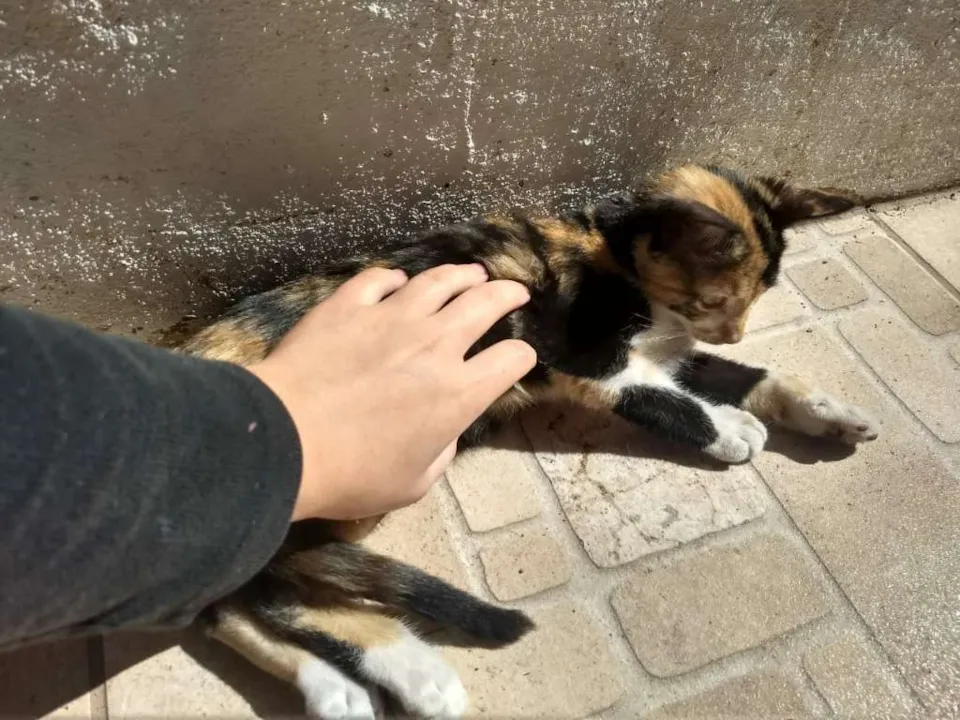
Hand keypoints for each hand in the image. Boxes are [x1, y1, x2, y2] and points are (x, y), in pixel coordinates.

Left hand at [248, 264, 535, 520]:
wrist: (284, 440)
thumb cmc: (350, 475)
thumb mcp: (413, 484)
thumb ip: (440, 453)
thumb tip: (443, 431)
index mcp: (457, 393)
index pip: (510, 360)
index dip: (521, 357)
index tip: (518, 358)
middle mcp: (434, 345)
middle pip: (485, 304)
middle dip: (507, 295)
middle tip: (514, 291)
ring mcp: (390, 318)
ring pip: (438, 282)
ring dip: (462, 275)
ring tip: (471, 273)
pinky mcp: (348, 306)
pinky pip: (380, 280)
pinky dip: (395, 279)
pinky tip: (398, 281)